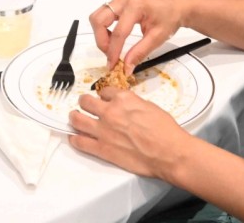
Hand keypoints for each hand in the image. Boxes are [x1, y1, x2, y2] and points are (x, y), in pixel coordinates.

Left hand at [68, 86, 190, 179]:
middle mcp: (110, 111)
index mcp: (124, 99)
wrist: (169, 152)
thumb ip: (133, 104)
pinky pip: (81, 142)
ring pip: (78, 119)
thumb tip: (127, 107)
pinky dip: (75, 139)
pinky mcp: (102, 149)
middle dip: (84, 102)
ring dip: (74, 117)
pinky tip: (74, 138)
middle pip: (86, 102)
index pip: (104, 91)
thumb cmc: (165, 131)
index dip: (103, 95)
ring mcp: (104, 130)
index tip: (102, 98)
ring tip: (74, 118)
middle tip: (84, 105)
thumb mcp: (150, 107)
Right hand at [90, 0, 184, 72]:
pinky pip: (102, 15)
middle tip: (110, 55)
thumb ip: (140, 53)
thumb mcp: (157, 38)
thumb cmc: (169, 18)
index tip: (112, 65)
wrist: (175, 6)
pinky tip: (114, 37)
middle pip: (99, 20)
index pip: (119, 32)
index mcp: (136, 6)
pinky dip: (103, 29)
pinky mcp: (118, 2)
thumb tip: (126, 68)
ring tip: (112, 46)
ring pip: (97, 17)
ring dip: (100, 34)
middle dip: (101, 41)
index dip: (113, 51)